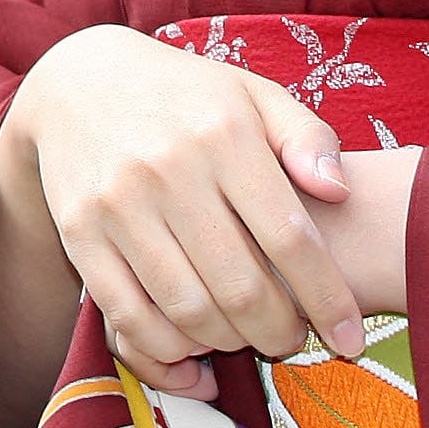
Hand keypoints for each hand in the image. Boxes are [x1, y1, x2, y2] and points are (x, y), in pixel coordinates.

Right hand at [13, 24, 364, 394]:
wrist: (80, 81)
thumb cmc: (187, 97)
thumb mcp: (254, 94)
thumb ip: (308, 138)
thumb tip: (339, 192)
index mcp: (223, 134)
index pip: (290, 237)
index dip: (327, 299)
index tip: (349, 337)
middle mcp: (169, 168)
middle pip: (242, 287)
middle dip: (278, 332)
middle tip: (290, 339)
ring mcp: (118, 202)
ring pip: (188, 309)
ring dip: (227, 342)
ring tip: (243, 335)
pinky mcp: (79, 231)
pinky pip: (128, 315)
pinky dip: (166, 346)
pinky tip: (189, 343)